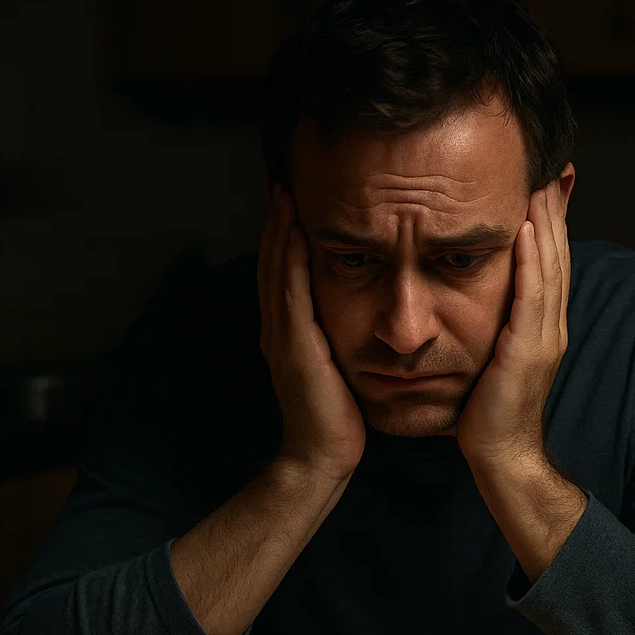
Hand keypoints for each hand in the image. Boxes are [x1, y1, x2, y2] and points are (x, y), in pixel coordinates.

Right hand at [258, 186, 364, 483]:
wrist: (322, 457)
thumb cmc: (339, 417)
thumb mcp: (339, 366)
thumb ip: (339, 336)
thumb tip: (362, 308)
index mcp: (288, 330)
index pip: (283, 269)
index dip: (284, 231)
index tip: (293, 194)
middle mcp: (278, 327)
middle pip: (272, 260)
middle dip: (276, 219)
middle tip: (280, 177)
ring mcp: (281, 336)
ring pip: (275, 270)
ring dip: (279, 228)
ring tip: (284, 191)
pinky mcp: (293, 346)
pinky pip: (290, 293)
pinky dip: (290, 259)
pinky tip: (297, 232)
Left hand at [455, 181, 570, 470]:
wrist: (501, 456)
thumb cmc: (489, 413)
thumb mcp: (495, 358)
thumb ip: (498, 326)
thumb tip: (486, 302)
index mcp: (545, 327)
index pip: (550, 263)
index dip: (551, 224)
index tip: (544, 185)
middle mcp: (551, 327)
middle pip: (556, 257)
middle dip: (554, 212)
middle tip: (550, 168)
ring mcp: (544, 338)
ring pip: (549, 268)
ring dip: (546, 223)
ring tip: (539, 183)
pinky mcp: (527, 351)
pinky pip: (531, 297)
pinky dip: (530, 260)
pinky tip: (525, 229)